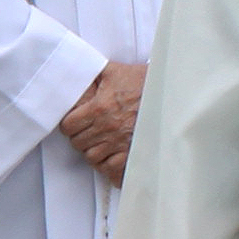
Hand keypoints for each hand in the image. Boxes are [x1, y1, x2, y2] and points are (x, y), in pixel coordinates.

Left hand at [59, 62, 144, 182]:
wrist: (169, 94)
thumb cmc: (143, 82)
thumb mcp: (114, 71)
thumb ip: (92, 72)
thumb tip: (76, 69)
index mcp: (99, 108)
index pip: (69, 126)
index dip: (69, 124)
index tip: (73, 123)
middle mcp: (107, 128)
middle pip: (78, 143)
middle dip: (79, 137)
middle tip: (85, 132)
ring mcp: (120, 143)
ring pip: (92, 158)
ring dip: (92, 151)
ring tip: (97, 143)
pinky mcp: (133, 153)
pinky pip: (112, 169)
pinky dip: (108, 166)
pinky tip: (109, 157)